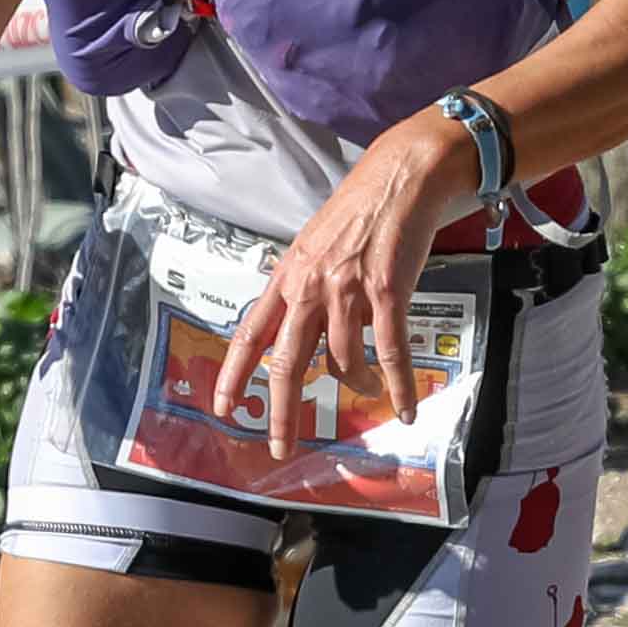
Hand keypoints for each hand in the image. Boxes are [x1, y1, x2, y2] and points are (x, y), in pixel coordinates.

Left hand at [213, 119, 466, 440]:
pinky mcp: (386, 293)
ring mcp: (347, 292)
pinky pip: (390, 354)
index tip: (223, 407)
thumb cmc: (359, 211)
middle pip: (286, 363)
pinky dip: (398, 387)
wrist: (400, 179)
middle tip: (280, 447)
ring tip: (369, 394)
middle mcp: (309, 288)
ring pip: (342, 363)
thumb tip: (297, 324)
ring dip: (356, 387)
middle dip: (282, 413)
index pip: (251, 333)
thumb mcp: (314, 245)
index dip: (234, 375)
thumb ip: (303, 285)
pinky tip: (404, 408)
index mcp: (287, 277)